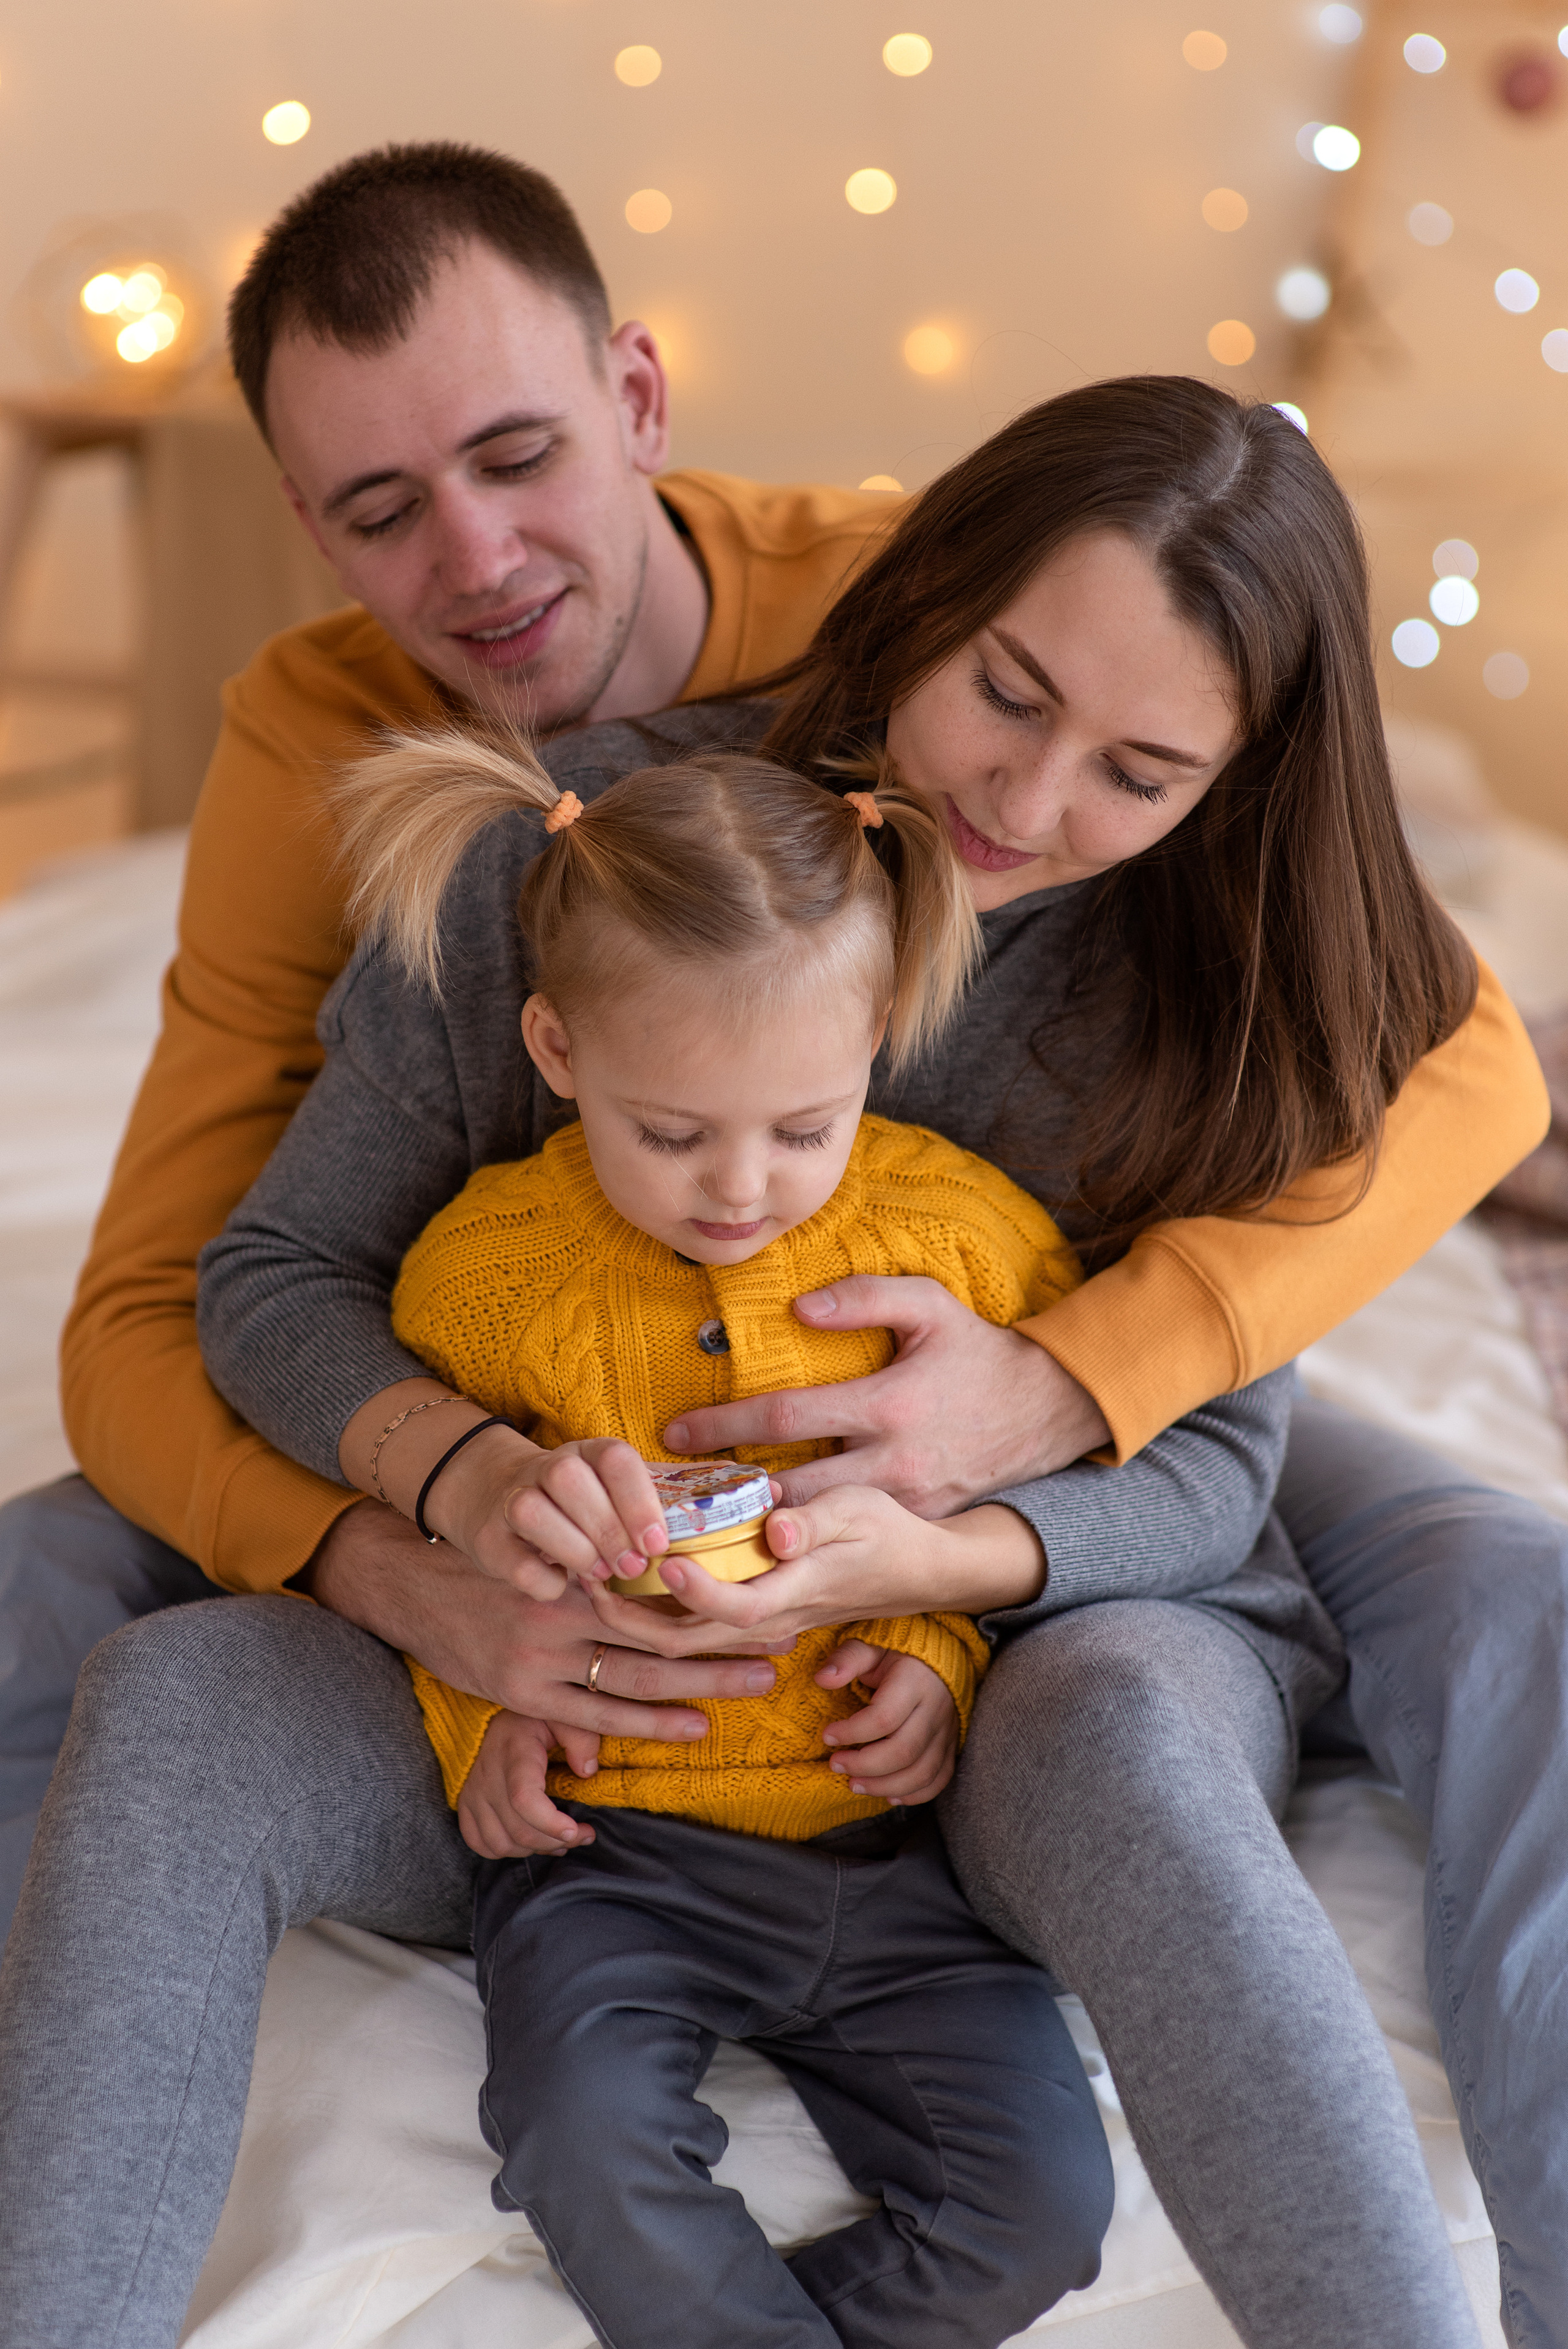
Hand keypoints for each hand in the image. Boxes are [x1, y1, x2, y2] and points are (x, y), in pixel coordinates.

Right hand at [302, 1501, 791, 1734]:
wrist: (412, 1582)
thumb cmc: (498, 1561)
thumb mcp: (551, 1550)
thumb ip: (602, 1565)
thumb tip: (670, 1565)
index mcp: (578, 1567)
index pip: (658, 1585)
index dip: (713, 1596)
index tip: (763, 1598)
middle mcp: (566, 1611)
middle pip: (661, 1632)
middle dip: (724, 1643)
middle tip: (782, 1646)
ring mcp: (543, 1657)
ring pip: (638, 1676)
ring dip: (703, 1684)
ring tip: (756, 1682)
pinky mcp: (522, 1693)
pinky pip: (596, 1714)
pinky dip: (648, 1723)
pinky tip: (693, 1725)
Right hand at [338, 1378, 671, 1601]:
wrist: (496, 1497)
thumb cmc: (577, 1507)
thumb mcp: (609, 1497)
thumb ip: (639, 1515)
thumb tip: (684, 1554)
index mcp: (586, 1453)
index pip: (614, 1458)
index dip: (638, 1500)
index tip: (657, 1543)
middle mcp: (545, 1468)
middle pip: (569, 1480)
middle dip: (608, 1528)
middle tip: (633, 1567)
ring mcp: (509, 1500)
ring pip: (533, 1512)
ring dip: (575, 1549)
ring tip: (600, 1574)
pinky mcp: (488, 1539)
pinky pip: (516, 1562)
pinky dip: (544, 1580)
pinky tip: (562, 1584)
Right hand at [458, 1712, 601, 1859]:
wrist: (493, 1718)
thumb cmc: (533, 1719)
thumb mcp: (562, 1717)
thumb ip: (581, 1738)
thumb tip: (587, 1771)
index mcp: (515, 1754)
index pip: (524, 1798)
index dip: (550, 1822)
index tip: (576, 1830)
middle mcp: (488, 1777)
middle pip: (519, 1830)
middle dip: (557, 1841)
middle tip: (583, 1835)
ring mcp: (473, 1794)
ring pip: (501, 1844)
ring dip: (535, 1849)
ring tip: (559, 1839)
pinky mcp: (465, 1805)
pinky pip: (480, 1844)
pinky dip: (506, 1851)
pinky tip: (530, 1841)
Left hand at [578, 1486, 1044, 1656]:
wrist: (919, 1571)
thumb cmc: (887, 1531)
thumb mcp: (859, 1510)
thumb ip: (815, 1522)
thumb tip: (776, 1530)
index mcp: (794, 1593)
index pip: (733, 1610)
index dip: (692, 1595)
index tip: (659, 1564)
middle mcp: (772, 1621)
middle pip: (689, 1643)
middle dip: (632, 1619)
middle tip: (585, 1580)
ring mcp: (763, 1627)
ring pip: (686, 1645)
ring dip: (634, 1622)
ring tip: (589, 1583)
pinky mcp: (758, 1621)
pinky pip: (697, 1634)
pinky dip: (657, 1619)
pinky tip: (628, 1588)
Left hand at [661, 1277, 1109, 1514]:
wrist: (1048, 1410)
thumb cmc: (977, 1352)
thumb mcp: (931, 1305)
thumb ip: (865, 1297)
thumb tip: (798, 1308)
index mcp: (888, 1403)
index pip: (786, 1415)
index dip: (725, 1424)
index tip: (675, 1432)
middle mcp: (892, 1462)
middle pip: (789, 1489)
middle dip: (726, 1501)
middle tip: (669, 1503)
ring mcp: (906, 1502)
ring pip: (816, 1529)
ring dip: (756, 1533)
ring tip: (697, 1532)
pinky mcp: (917, 1525)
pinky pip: (850, 1542)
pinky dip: (804, 1546)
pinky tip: (759, 1547)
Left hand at [816, 1647, 959, 1804]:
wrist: (937, 1659)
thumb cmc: (896, 1653)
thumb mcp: (871, 1646)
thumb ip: (848, 1659)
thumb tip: (822, 1678)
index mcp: (914, 1681)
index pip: (884, 1718)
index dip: (852, 1732)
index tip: (827, 1735)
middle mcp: (935, 1708)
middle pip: (903, 1751)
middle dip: (865, 1766)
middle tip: (836, 1765)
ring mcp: (946, 1730)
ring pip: (922, 1772)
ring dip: (885, 1786)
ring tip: (854, 1784)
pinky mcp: (950, 1744)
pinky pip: (939, 1778)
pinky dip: (914, 1794)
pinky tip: (888, 1795)